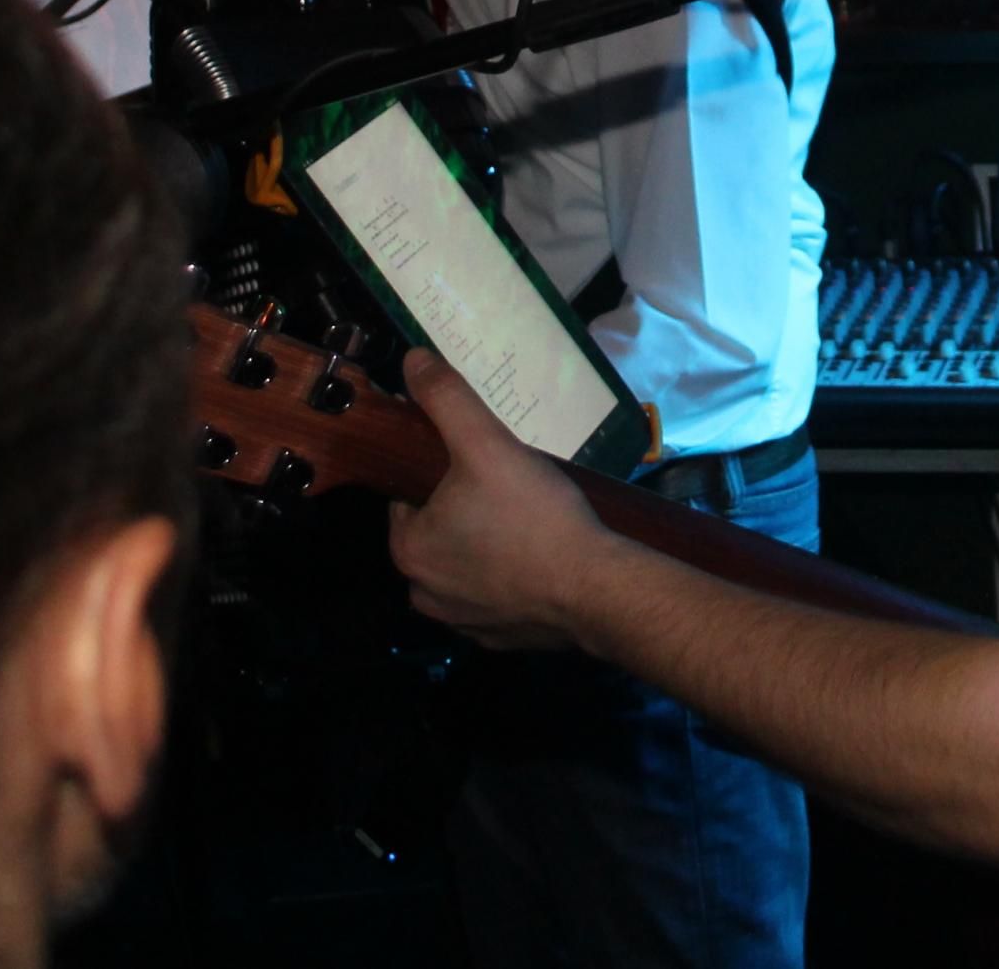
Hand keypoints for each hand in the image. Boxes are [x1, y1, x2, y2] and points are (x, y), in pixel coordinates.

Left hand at [380, 345, 622, 649]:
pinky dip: (510, 579)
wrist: (593, 589)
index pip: (405, 498)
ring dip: (484, 547)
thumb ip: (446, 399)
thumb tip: (411, 359)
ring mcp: (462, 623)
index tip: (472, 460)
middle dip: (462, 510)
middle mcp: (424, 593)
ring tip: (525, 517)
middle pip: (435, 533)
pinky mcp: (499, 639)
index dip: (436, 474)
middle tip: (505, 484)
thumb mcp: (486, 443)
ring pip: (464, 568)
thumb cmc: (532, 514)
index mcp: (408, 550)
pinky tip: (539, 557)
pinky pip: (495, 599)